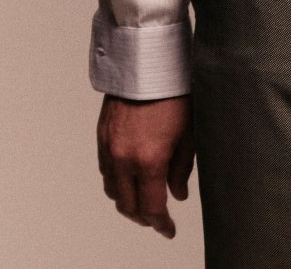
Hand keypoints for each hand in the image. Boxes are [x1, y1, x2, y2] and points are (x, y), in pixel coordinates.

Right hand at [97, 94, 194, 238]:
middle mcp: (124, 158)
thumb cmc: (174, 91)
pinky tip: (129, 177)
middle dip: (143, 217)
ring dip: (127, 201)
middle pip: (128, 205)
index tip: (169, 229)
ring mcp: (110, 148)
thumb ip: (182, 168)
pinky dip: (116, 182)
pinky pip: (105, 171)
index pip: (152, 208)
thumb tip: (178, 193)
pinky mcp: (102, 136)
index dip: (161, 224)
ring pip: (112, 190)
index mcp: (149, 160)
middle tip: (157, 219)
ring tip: (143, 200)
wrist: (147, 61)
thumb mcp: (188, 132)